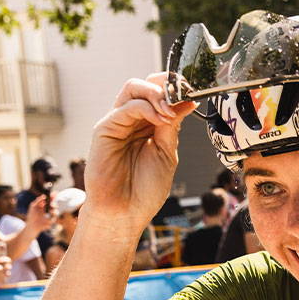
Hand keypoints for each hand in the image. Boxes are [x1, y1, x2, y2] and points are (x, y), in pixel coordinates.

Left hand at [25, 194, 56, 231]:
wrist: (31, 226)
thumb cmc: (31, 216)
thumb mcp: (33, 206)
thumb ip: (38, 200)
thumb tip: (44, 195)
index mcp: (44, 205)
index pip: (50, 200)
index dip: (53, 197)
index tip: (55, 193)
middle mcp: (47, 210)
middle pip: (54, 205)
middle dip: (54, 203)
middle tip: (52, 204)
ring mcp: (49, 216)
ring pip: (55, 212)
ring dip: (54, 210)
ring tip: (51, 211)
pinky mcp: (50, 222)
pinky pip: (53, 219)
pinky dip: (52, 218)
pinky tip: (49, 217)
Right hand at [83, 75, 194, 230]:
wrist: (124, 214)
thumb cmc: (144, 191)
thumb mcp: (166, 153)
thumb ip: (172, 126)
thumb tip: (186, 100)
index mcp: (147, 126)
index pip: (159, 94)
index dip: (175, 88)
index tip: (193, 92)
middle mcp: (131, 121)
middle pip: (145, 85)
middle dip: (166, 86)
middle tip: (182, 96)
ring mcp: (117, 123)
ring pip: (133, 88)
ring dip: (156, 93)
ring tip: (170, 110)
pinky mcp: (105, 129)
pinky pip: (126, 107)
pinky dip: (147, 107)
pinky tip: (161, 119)